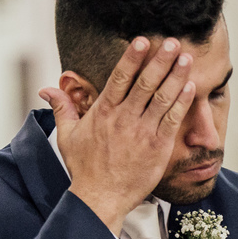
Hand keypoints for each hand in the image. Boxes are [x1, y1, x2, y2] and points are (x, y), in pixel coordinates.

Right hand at [38, 37, 196, 234]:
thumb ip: (62, 108)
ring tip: (187, 58)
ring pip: (162, 98)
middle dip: (161, 61)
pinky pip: (172, 120)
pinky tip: (190, 86)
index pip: (120, 78)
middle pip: (146, 83)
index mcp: (103, 112)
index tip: (143, 40)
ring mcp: (143, 132)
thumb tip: (46, 89)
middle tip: (174, 42)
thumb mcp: (67, 136)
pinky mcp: (158, 147)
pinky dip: (182, 102)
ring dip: (176, 76)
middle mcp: (124, 118)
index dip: (132, 58)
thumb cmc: (84, 168)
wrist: (101, 198)